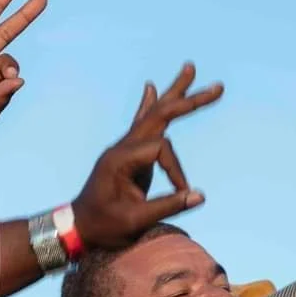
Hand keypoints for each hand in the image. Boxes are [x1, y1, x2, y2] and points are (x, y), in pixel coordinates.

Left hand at [73, 63, 222, 249]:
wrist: (77, 228)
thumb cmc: (104, 227)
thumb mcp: (135, 221)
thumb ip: (167, 206)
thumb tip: (199, 195)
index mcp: (121, 158)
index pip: (161, 149)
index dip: (176, 170)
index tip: (181, 193)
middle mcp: (122, 146)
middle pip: (160, 114)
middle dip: (189, 101)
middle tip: (218, 88)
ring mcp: (123, 148)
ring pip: (152, 113)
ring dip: (172, 93)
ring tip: (189, 68)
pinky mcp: (127, 155)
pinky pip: (141, 123)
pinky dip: (148, 105)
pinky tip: (150, 88)